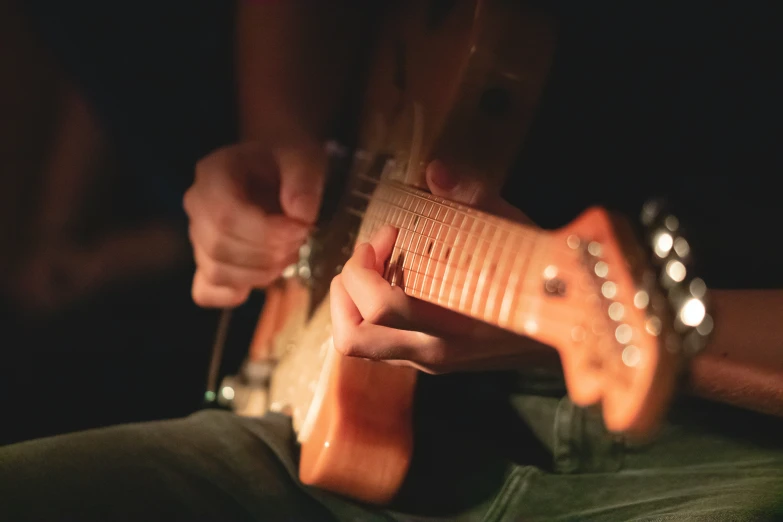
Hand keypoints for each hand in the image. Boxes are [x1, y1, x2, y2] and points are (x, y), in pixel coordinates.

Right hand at [183, 141, 325, 306]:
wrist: (276, 169)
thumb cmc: (286, 163)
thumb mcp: (303, 158)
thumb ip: (303, 180)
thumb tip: (300, 215)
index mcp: (213, 173)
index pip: (226, 215)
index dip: (266, 232)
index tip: (301, 229)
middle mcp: (196, 205)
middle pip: (220, 246)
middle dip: (268, 253)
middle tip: (300, 240)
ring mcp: (197, 237)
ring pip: (217, 271)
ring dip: (261, 273)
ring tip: (289, 253)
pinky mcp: (205, 262)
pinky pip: (207, 292)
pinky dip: (237, 293)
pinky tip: (265, 273)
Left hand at [329, 162, 554, 373]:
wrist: (572, 329)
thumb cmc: (541, 276)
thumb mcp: (514, 233)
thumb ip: (474, 198)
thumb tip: (435, 170)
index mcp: (451, 325)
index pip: (379, 308)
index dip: (366, 267)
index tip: (388, 234)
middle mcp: (432, 353)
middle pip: (352, 338)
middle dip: (345, 290)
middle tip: (368, 256)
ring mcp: (428, 363)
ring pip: (358, 344)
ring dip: (352, 302)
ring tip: (375, 268)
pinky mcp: (429, 363)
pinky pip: (377, 343)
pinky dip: (368, 312)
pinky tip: (394, 282)